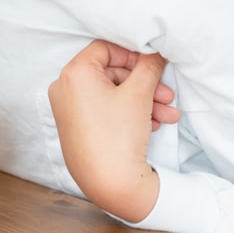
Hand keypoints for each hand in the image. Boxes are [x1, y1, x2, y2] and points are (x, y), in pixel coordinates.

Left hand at [47, 40, 179, 222]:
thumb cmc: (119, 135)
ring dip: (143, 101)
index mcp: (73, 73)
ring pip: (112, 94)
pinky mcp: (76, 126)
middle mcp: (64, 87)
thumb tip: (155, 51)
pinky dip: (129, 113)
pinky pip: (104, 110)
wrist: (110, 183)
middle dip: (144, 84)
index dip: (132, 54)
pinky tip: (153, 125)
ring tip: (169, 115)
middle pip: (111, 73)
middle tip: (168, 96)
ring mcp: (68, 108)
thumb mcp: (139, 94)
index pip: (104, 48)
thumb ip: (149, 66)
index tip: (152, 66)